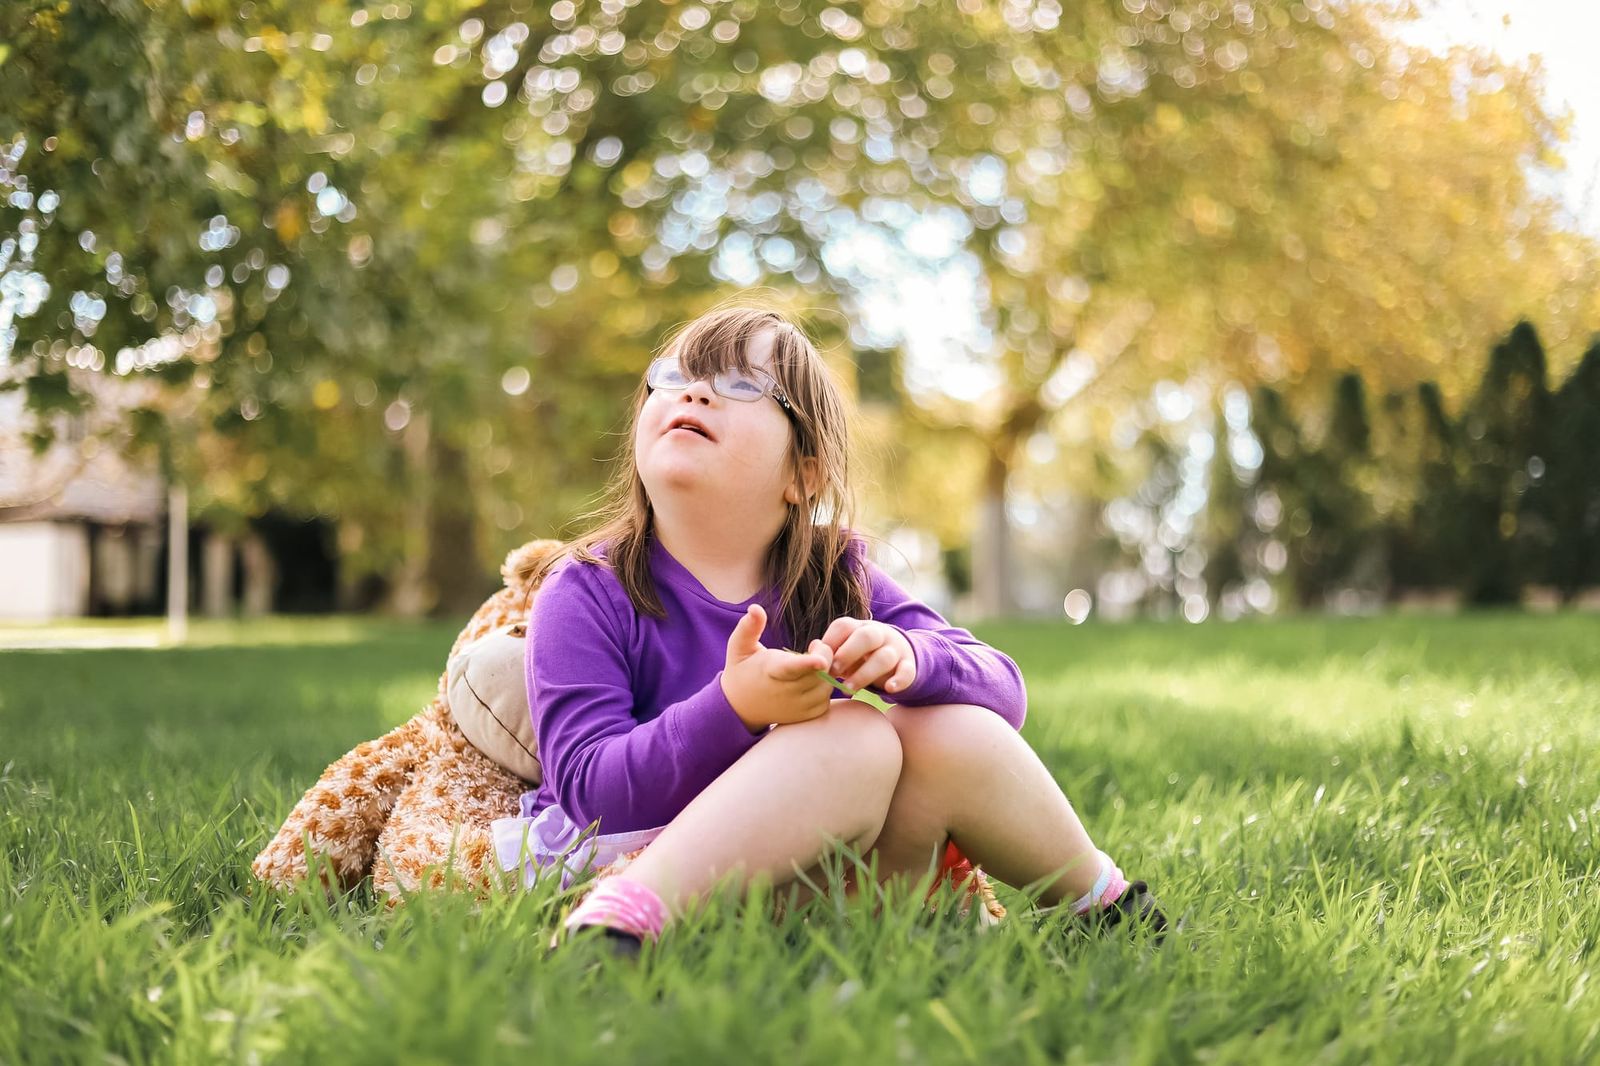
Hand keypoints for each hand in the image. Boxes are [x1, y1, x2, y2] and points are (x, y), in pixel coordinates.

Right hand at [720, 603, 834, 732]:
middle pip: (819, 672)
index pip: (791, 668)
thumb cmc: (743, 669)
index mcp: (770, 672)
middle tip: (814, 646)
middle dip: (824, 653)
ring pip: (826, 685)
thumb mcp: (739, 646)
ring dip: (826, 670)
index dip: (808, 664)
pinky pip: (828, 697)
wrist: (740, 707)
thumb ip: (749, 627)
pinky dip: (825, 686)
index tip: (820, 660)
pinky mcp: (807, 715)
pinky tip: (813, 678)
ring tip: (812, 662)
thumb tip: (755, 608)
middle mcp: (785, 693)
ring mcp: (797, 707)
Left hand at [820, 616, 916, 696]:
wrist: (900, 656)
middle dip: (847, 654)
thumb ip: (829, 651)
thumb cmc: (862, 655)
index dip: (830, 642)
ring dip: (865, 674)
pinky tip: (889, 688)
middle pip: (866, 636)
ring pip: (884, 657)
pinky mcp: (909, 665)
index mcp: (859, 627)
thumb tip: (813, 652)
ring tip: (848, 689)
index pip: (844, 626)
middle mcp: (878, 634)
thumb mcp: (846, 650)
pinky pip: (907, 671)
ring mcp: (895, 649)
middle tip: (833, 673)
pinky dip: (899, 679)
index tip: (820, 662)